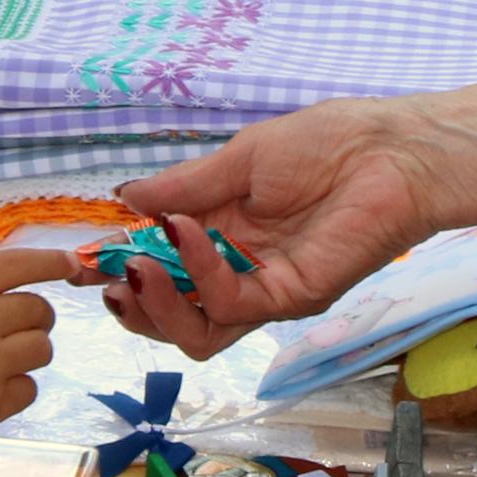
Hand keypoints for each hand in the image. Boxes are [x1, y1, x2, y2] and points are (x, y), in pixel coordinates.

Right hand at [0, 245, 70, 475]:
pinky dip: (14, 392)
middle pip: (41, 311)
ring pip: (42, 350)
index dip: (53, 263)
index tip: (71, 266)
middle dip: (32, 323)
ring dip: (25, 357)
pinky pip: (29, 389)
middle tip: (5, 338)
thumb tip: (9, 292)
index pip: (23, 262)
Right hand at [100, 100, 449, 356]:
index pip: (163, 268)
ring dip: (157, 307)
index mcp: (225, 234)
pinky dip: (201, 273)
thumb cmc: (329, 143)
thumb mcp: (239, 158)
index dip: (123, 268)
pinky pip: (232, 305)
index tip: (85, 259)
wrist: (391, 150)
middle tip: (107, 277)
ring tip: (136, 269)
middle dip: (132, 303)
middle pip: (173, 315)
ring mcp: (266, 290)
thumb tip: (125, 200)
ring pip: (196, 332)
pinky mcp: (293, 298)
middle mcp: (241, 270)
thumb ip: (184, 187)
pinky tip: (190, 235)